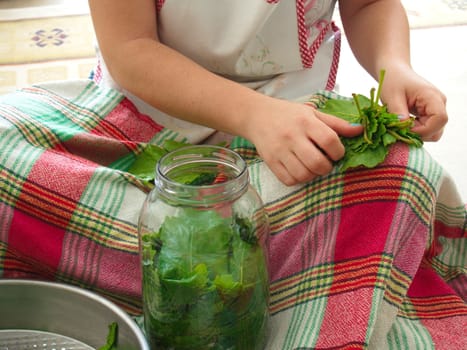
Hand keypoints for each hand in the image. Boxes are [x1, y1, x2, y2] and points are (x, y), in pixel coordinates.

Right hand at [245, 99, 362, 185]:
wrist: (256, 116)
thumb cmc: (288, 114)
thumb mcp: (312, 113)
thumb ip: (336, 124)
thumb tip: (360, 130)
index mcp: (306, 122)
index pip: (330, 141)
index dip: (339, 152)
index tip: (337, 153)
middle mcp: (292, 136)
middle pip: (317, 162)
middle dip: (327, 167)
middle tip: (325, 163)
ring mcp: (279, 151)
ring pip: (303, 174)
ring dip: (313, 175)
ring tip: (312, 166)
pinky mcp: (270, 162)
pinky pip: (289, 180)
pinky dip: (298, 179)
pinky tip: (300, 170)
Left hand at [379, 67, 447, 140]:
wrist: (394, 72)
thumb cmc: (393, 80)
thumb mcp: (392, 96)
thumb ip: (398, 113)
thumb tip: (403, 130)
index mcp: (432, 97)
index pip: (440, 119)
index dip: (424, 130)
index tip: (406, 130)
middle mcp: (439, 104)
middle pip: (437, 129)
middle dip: (419, 134)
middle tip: (400, 128)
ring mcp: (435, 110)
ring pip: (432, 132)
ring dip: (416, 134)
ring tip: (401, 125)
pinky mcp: (428, 114)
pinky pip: (426, 129)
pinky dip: (415, 131)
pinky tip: (403, 124)